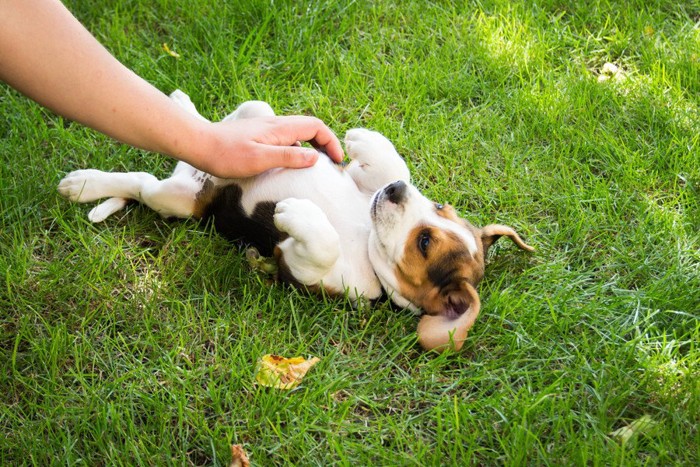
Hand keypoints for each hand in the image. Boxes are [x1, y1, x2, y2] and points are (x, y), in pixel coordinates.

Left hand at [187, 115, 344, 178]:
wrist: (199, 145)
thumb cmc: (226, 155)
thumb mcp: (259, 159)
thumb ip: (288, 156)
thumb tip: (315, 157)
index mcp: (280, 128)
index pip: (316, 126)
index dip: (331, 141)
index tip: (336, 161)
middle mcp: (276, 124)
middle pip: (310, 127)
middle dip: (325, 143)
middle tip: (331, 163)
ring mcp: (266, 129)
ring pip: (298, 132)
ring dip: (312, 145)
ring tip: (316, 165)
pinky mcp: (258, 136)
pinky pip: (286, 138)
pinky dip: (297, 148)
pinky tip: (291, 164)